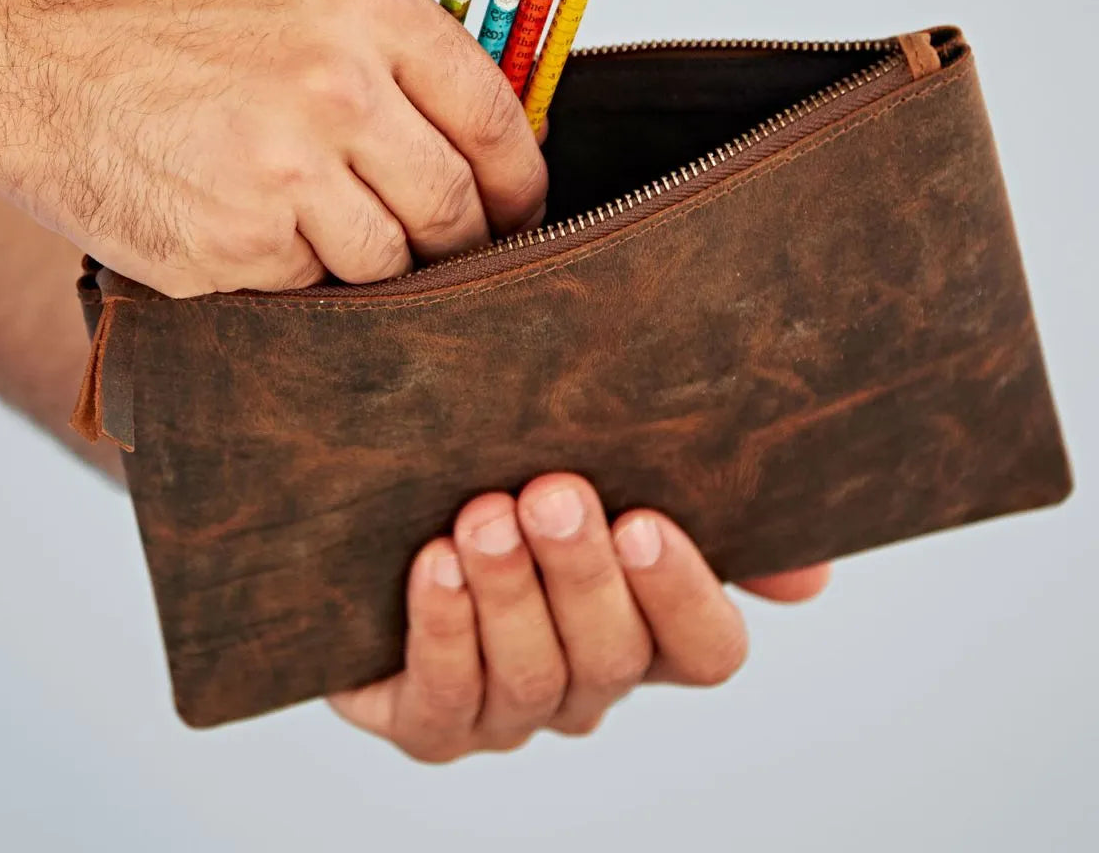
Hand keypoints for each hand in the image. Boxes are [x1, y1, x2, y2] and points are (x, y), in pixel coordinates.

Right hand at [0, 0, 545, 295]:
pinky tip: (265, 233)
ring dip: (382, 263)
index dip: (522, 184)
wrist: (23, 52)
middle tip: (456, 250)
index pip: (495, 120)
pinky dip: (305, 275)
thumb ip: (396, 56)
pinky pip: (314, 288)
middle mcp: (337, 88)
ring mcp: (285, 174)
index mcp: (367, 9)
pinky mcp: (236, 248)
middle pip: (455, 209)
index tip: (520, 210)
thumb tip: (479, 134)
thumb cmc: (154, 15)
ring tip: (341, 233)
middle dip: (466, 244)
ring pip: (391, 264)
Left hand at [329, 474, 829, 761]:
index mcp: (651, 632)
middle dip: (580, 574)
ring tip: (483, 518)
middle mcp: (590, 683)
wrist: (399, 526)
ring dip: (508, 592)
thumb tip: (810, 578)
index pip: (707, 650)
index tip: (645, 523)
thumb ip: (713, 518)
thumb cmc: (523, 492)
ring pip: (530, 678)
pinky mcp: (432, 722)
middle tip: (551, 495)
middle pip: (614, 657)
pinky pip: (446, 701)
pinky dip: (443, 629)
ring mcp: (511, 712)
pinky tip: (434, 566)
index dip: (683, 596)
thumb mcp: (617, 487)